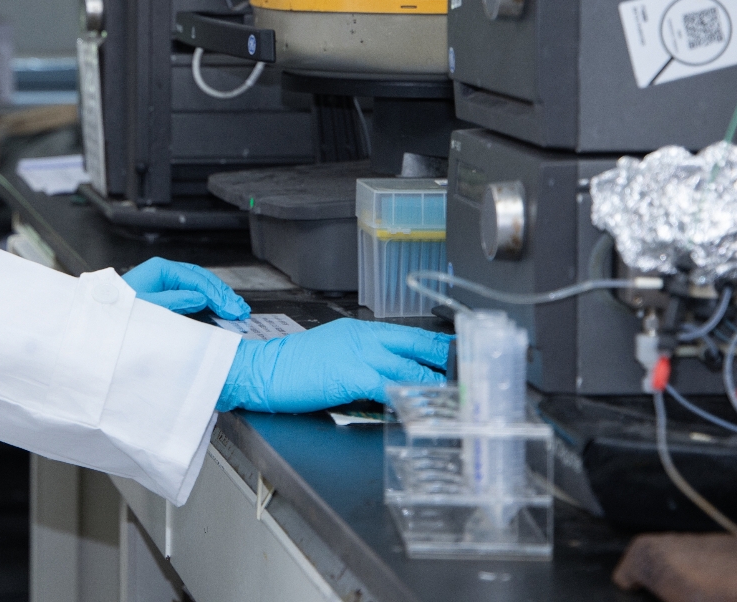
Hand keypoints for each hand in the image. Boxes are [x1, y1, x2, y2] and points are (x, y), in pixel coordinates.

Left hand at [120, 257, 249, 319]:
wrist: (102, 323)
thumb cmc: (120, 313)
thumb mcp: (149, 307)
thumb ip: (176, 301)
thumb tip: (200, 298)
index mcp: (161, 270)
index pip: (197, 280)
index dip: (217, 295)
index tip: (231, 308)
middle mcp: (166, 273)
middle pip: (202, 280)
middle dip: (222, 294)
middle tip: (239, 309)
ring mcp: (167, 283)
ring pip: (200, 287)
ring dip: (218, 299)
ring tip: (235, 310)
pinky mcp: (166, 296)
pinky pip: (192, 297)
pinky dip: (208, 304)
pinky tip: (219, 311)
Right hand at [217, 318, 449, 411]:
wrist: (261, 370)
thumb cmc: (292, 369)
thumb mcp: (333, 357)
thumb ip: (362, 364)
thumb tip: (390, 380)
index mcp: (359, 331)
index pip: (409, 334)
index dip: (439, 344)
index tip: (461, 352)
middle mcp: (363, 337)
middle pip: (417, 344)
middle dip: (448, 358)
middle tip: (476, 369)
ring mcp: (358, 354)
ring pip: (409, 365)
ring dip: (436, 381)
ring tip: (460, 394)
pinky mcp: (350, 375)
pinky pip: (389, 386)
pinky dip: (409, 396)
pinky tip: (424, 406)